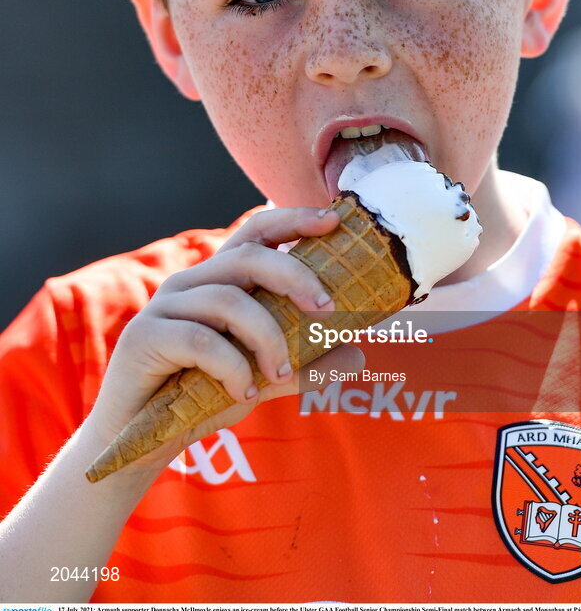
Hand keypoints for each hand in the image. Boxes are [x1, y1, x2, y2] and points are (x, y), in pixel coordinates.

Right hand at [86, 207, 363, 474]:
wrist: (140, 441)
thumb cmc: (201, 398)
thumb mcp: (263, 379)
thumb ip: (306, 365)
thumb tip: (359, 356)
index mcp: (219, 281)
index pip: (257, 231)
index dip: (294, 219)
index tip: (334, 220)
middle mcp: (192, 282)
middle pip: (250, 256)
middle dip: (296, 277)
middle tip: (328, 311)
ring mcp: (165, 306)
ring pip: (230, 300)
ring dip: (268, 339)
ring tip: (279, 376)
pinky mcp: (145, 337)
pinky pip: (202, 341)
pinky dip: (234, 369)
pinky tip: (244, 394)